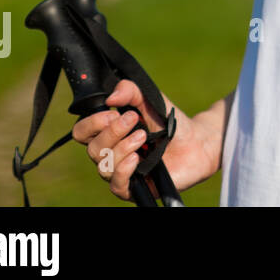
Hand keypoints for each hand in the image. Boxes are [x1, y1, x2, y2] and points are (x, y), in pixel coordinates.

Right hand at [72, 79, 216, 201]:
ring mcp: (121, 172)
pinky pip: (117, 185)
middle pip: (92, 148)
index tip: (113, 112)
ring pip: (104, 166)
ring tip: (143, 137)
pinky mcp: (134, 189)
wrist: (197, 142)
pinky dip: (124, 170)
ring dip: (122, 148)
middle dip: (112, 132)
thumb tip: (111, 97)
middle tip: (134, 120)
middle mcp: (110, 154)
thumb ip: (131, 91)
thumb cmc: (170, 122)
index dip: (92, 123)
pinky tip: (137, 158)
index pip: (82, 132)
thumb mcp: (150, 100)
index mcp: (108, 133)